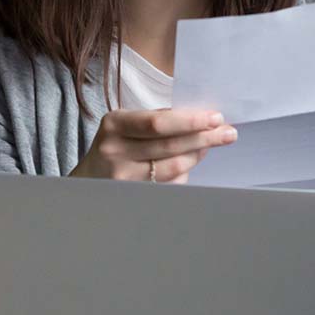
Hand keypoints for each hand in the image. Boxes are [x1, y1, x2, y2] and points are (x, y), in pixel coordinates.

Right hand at [71, 108, 236, 183]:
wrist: (87, 181)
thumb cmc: (116, 146)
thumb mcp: (127, 125)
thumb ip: (157, 121)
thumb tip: (202, 121)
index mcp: (115, 124)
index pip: (159, 123)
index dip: (191, 121)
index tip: (216, 118)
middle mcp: (115, 151)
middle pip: (170, 145)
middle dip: (204, 138)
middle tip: (228, 132)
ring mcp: (122, 178)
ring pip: (173, 167)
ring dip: (199, 155)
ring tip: (214, 144)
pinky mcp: (132, 196)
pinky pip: (170, 185)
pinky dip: (185, 172)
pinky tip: (193, 162)